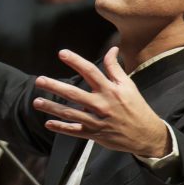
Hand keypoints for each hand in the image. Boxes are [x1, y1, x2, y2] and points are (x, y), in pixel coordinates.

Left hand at [34, 46, 171, 158]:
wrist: (146, 135)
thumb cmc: (137, 107)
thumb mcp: (129, 85)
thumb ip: (115, 68)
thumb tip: (112, 49)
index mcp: (110, 90)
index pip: (90, 71)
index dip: (75, 61)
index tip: (61, 53)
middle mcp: (102, 104)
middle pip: (74, 93)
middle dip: (55, 86)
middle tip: (39, 80)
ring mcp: (97, 121)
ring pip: (70, 113)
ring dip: (52, 107)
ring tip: (36, 102)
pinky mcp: (95, 134)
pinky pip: (75, 131)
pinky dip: (61, 128)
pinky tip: (48, 123)